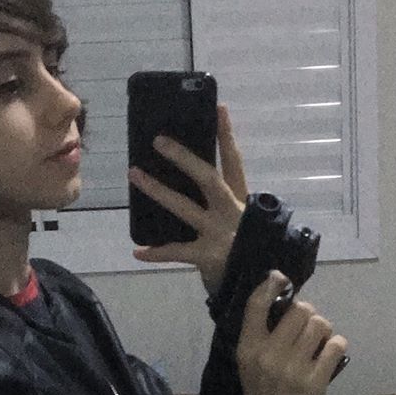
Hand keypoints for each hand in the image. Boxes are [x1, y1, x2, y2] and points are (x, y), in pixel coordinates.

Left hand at [127, 103, 247, 296]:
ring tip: (135, 175)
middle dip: (183, 157)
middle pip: (208, 178)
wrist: (261, 286)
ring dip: (158, 190)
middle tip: (158, 140)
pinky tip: (137, 251)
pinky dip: (157, 252)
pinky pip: (177, 252)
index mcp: (242, 202)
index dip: (226, 136)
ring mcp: (219, 234)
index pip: (234, 163)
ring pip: (184, 207)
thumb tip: (198, 180)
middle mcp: (231, 212)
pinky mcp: (208, 256)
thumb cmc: (249, 252)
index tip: (218, 108)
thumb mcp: (244, 223)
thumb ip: (226, 205)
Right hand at [237, 272, 347, 394]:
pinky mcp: (315, 382)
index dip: (271, 284)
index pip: (256, 305)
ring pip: (320, 324)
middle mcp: (268, 356)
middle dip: (308, 314)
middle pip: (300, 310)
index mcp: (248, 349)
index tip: (280, 277)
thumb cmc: (263, 394)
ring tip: (319, 343)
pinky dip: (337, 346)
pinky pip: (336, 345)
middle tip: (307, 328)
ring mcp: (293, 369)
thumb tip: (285, 297)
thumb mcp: (250, 364)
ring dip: (324, 330)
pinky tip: (329, 356)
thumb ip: (260, 334)